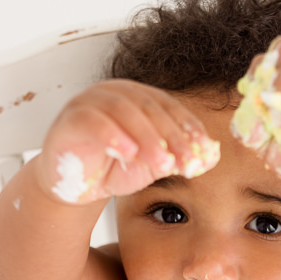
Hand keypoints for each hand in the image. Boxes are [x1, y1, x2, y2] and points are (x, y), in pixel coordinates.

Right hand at [34, 80, 220, 204]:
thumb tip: (209, 156)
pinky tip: (128, 153)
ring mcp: (91, 101)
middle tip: (187, 160)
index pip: (169, 107)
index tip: (205, 148)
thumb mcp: (152, 165)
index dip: (189, 127)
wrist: (77, 185)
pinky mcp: (71, 118)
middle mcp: (116, 93)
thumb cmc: (113, 168)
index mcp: (139, 98)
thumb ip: (177, 157)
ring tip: (162, 162)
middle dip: (172, 136)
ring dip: (147, 137)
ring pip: (124, 111)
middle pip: (150, 107)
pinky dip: (113, 136)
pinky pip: (93, 121)